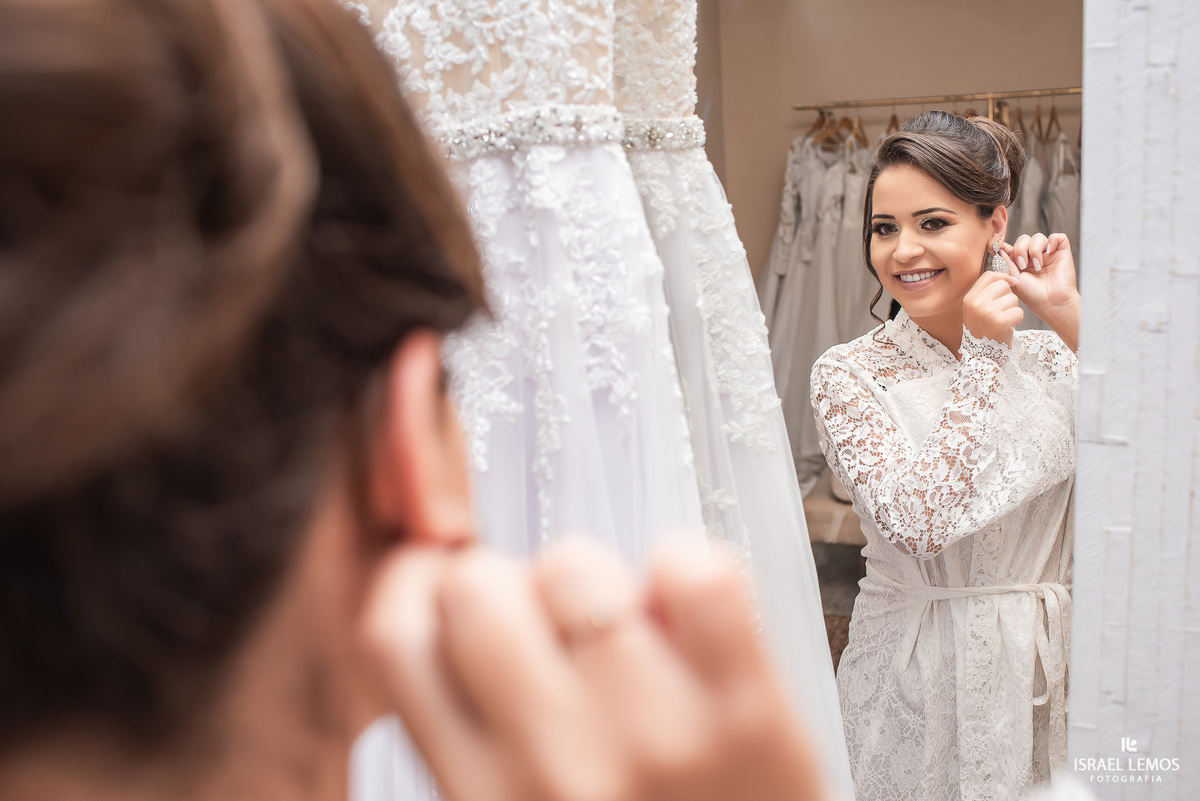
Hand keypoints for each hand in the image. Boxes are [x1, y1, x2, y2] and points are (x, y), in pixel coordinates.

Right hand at [360, 539, 828, 800]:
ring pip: (576, 568)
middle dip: (510, 585)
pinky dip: (689, 573)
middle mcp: (552, 770)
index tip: (443, 577)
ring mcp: (652, 738)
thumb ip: (476, 740)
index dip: (415, 585)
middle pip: (477, 589)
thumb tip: (453, 607)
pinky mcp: (748, 714)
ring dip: (598, 582)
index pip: (396, 642)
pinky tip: (689, 618)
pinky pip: (695, 576)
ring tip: (627, 631)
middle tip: (549, 620)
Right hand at [963, 268, 1021, 347]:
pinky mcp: (1001, 321)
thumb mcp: (976, 310)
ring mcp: (988, 312)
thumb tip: (1009, 278)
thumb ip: (987, 293)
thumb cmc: (983, 332)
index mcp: (969, 298)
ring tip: (1004, 321)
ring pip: (1013, 298)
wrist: (982, 356)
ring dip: (1013, 309)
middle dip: (1008, 296)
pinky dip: (1017, 320)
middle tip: (1002, 310)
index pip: (989, 276)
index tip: (1011, 283)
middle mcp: (976, 303)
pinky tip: (1008, 327)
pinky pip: (1019, 311)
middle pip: (1003, 285)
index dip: (1003, 276)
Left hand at [999, 233, 1079, 350]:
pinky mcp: (1062, 252)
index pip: (1012, 246)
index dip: (1006, 245)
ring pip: (1038, 237)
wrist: (1052, 303)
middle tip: (1023, 265)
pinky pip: (1058, 237)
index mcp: (1021, 263)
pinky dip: (1052, 241)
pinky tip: (1049, 252)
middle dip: (1020, 249)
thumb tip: (997, 249)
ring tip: (1037, 265)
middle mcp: (1034, 256)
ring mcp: (1048, 254)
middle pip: (1023, 239)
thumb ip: (1006, 264)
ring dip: (1034, 249)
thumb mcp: (1014, 279)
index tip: (998, 247)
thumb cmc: (1033, 296)